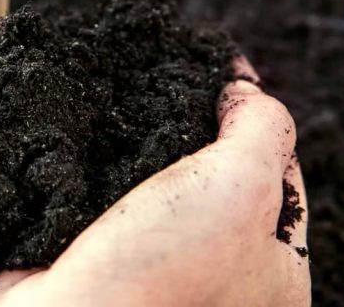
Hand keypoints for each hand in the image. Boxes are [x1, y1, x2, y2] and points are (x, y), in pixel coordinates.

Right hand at [0, 60, 309, 306]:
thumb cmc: (163, 280)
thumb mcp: (243, 190)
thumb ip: (261, 128)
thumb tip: (241, 85)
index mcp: (267, 271)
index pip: (274, 171)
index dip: (246, 112)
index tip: (213, 63)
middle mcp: (205, 271)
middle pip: (201, 171)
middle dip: (178, 118)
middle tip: (154, 67)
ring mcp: (140, 267)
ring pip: (138, 176)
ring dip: (121, 133)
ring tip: (106, 82)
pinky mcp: (81, 257)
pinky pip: (87, 191)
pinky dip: (77, 156)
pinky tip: (69, 121)